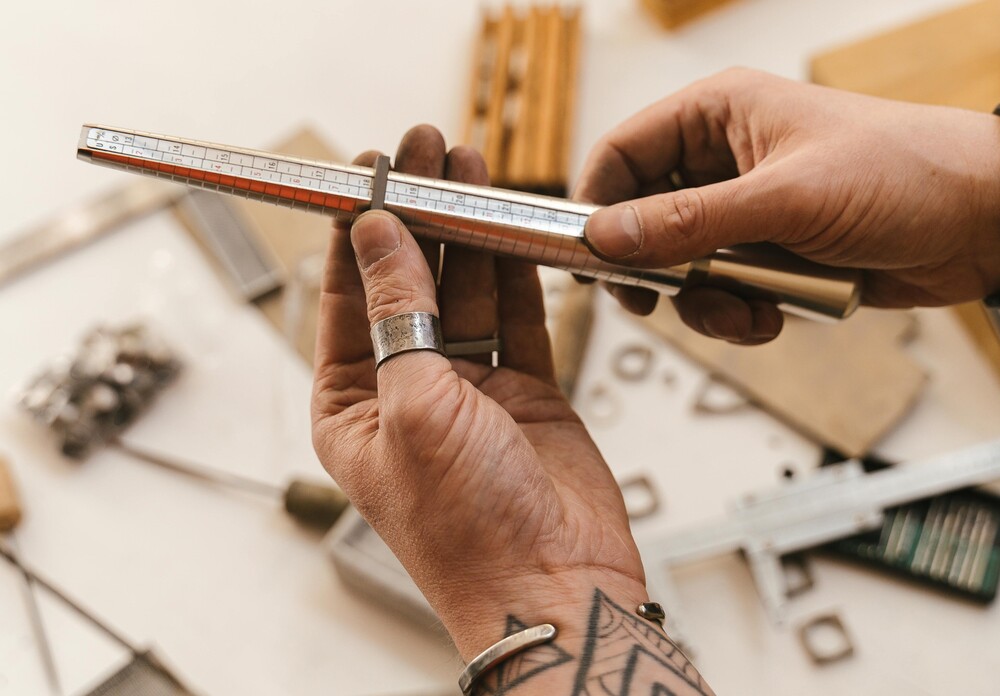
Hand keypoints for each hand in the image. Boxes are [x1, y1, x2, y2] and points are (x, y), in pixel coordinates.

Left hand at [310, 126, 647, 662]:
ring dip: (468, 235)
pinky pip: (518, 318)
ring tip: (470, 169)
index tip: (367, 175)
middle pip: (410, 285)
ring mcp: (472, 391)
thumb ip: (399, 314)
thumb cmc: (469, 531)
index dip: (356, 234)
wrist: (554, 586)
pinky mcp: (528, 392)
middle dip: (418, 218)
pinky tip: (508, 229)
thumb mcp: (412, 407)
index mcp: (354, 408)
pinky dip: (514, 273)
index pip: (347, 301)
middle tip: (427, 152)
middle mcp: (409, 394)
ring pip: (466, 293)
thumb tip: (381, 237)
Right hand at [575, 68, 999, 343]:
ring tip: (746, 309)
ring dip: (703, 301)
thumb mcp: (787, 198)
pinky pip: (721, 292)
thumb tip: (609, 235)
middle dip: (655, 268)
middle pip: (642, 219)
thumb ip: (690, 221)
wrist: (985, 222)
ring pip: (679, 267)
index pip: (621, 154)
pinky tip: (773, 316)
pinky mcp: (768, 254)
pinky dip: (737, 314)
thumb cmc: (904, 173)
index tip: (587, 257)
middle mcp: (722, 161)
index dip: (595, 204)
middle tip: (658, 299)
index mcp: (718, 116)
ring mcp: (745, 211)